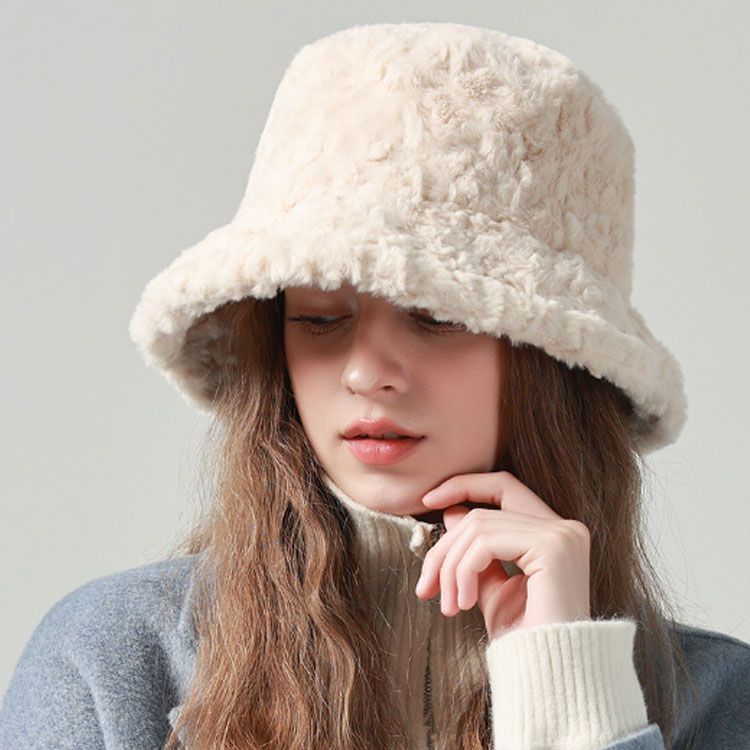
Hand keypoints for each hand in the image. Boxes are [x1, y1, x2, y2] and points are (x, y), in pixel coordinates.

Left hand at [414, 470, 590, 639]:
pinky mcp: (553, 547)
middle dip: (444, 549)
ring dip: (451, 568)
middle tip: (425, 588)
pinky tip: (465, 603)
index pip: (503, 487)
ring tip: (449, 605)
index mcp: (554, 532)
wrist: (549, 677)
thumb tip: (452, 511)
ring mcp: (562, 535)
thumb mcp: (490, 585)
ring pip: (478, 527)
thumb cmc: (524, 637)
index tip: (428, 501)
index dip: (465, 485)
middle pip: (482, 513)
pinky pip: (486, 542)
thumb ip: (475, 549)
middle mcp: (564, 527)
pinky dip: (464, 571)